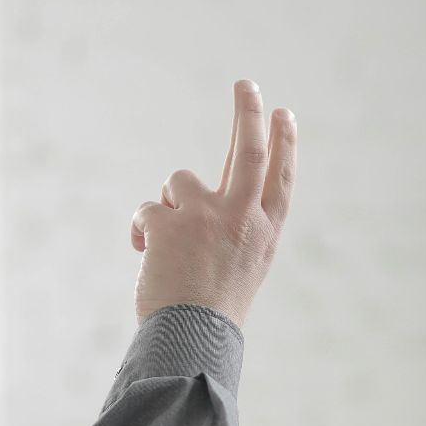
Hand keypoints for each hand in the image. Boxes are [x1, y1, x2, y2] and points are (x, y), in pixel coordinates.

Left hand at [130, 79, 295, 326]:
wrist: (192, 341)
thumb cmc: (213, 311)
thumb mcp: (243, 267)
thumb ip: (236, 226)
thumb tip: (199, 193)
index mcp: (265, 232)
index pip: (280, 177)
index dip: (284, 143)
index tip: (284, 113)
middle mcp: (242, 218)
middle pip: (248, 151)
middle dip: (248, 113)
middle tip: (246, 84)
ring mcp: (206, 217)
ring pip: (179, 181)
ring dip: (168, 203)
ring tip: (169, 245)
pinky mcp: (169, 224)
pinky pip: (148, 209)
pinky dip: (141, 229)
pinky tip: (144, 254)